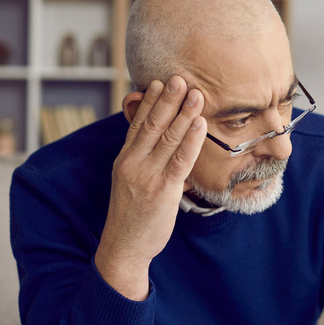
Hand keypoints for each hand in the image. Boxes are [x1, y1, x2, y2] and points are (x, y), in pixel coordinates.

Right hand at [95, 75, 206, 299]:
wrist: (124, 247)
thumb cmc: (132, 215)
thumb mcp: (132, 182)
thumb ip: (146, 161)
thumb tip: (165, 144)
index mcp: (125, 159)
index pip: (138, 123)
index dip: (150, 101)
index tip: (160, 82)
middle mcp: (133, 163)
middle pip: (152, 124)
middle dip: (168, 99)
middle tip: (180, 77)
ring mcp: (147, 176)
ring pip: (167, 138)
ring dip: (184, 113)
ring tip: (196, 93)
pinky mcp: (162, 191)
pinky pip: (180, 160)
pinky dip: (191, 140)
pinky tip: (200, 124)